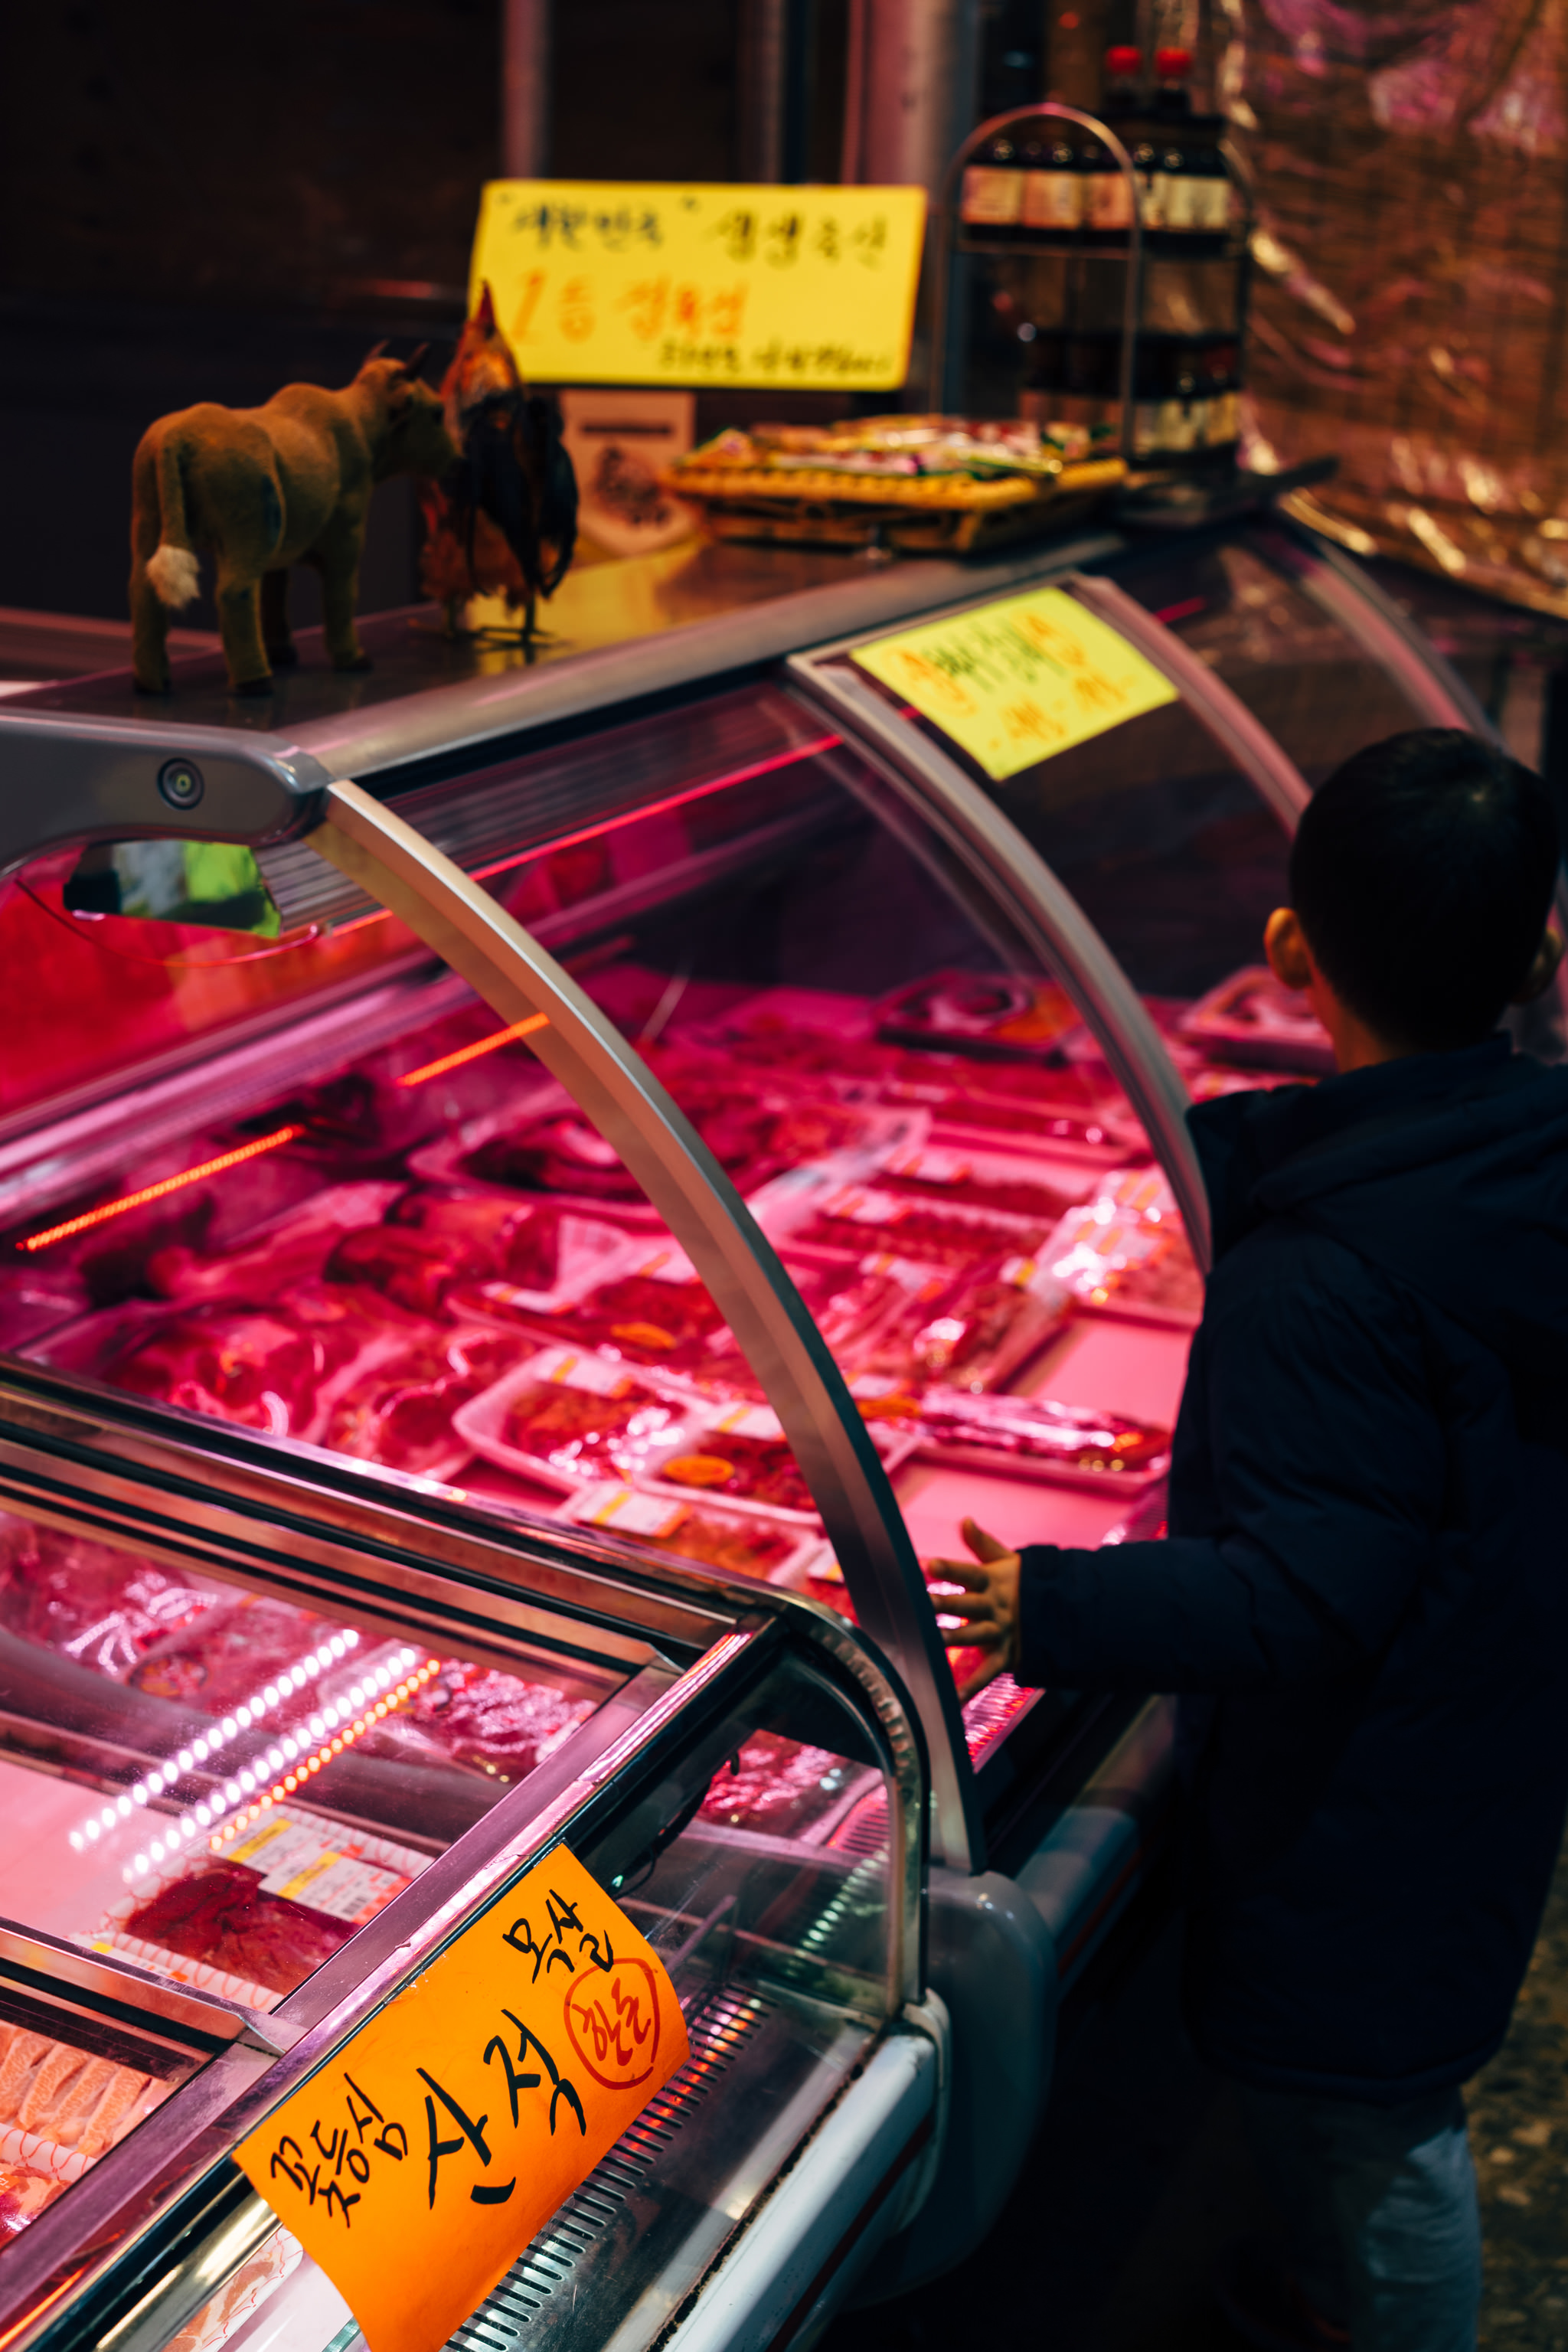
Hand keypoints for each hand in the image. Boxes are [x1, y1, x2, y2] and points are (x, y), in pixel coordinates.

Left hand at [926, 1517, 1021, 1698]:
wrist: (1062, 1612)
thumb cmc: (1024, 1583)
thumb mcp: (1007, 1561)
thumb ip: (981, 1544)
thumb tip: (964, 1520)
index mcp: (993, 1582)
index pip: (969, 1572)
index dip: (950, 1569)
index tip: (928, 1564)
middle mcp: (996, 1607)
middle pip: (968, 1604)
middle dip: (946, 1604)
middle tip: (923, 1602)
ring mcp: (1002, 1632)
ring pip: (975, 1635)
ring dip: (955, 1638)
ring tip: (933, 1640)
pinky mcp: (1005, 1656)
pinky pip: (987, 1673)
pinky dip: (970, 1688)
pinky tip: (953, 1697)